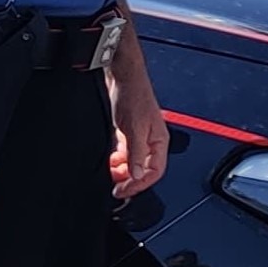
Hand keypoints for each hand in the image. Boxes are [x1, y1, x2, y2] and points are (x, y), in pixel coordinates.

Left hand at [107, 67, 168, 200]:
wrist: (122, 76)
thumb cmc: (134, 95)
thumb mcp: (134, 128)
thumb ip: (136, 153)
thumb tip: (137, 175)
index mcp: (159, 141)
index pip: (154, 172)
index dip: (139, 184)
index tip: (123, 190)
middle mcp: (151, 141)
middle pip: (142, 169)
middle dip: (128, 178)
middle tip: (114, 184)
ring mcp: (139, 136)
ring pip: (132, 162)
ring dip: (121, 170)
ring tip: (109, 173)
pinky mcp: (127, 131)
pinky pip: (124, 153)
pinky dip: (116, 159)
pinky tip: (109, 160)